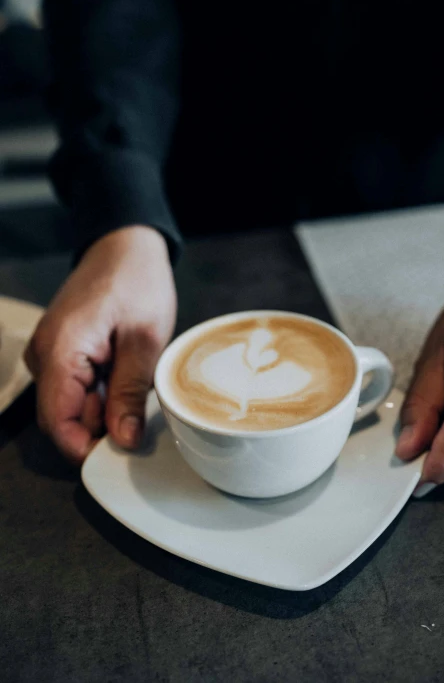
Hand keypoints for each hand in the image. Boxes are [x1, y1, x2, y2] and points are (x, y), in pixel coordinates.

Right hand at [25, 226, 176, 463]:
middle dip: (101, 425)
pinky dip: (101, 389)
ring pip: (72, 404)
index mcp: (59, 351)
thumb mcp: (145, 340)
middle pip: (64, 417)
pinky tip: (126, 371)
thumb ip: (129, 393)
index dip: (86, 447)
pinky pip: (76, 386)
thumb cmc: (136, 281)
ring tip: (136, 379)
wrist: (125, 245)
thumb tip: (123, 440)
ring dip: (104, 406)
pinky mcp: (61, 350)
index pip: (57, 422)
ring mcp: (50, 353)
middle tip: (141, 409)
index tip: (121, 453)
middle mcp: (44, 355)